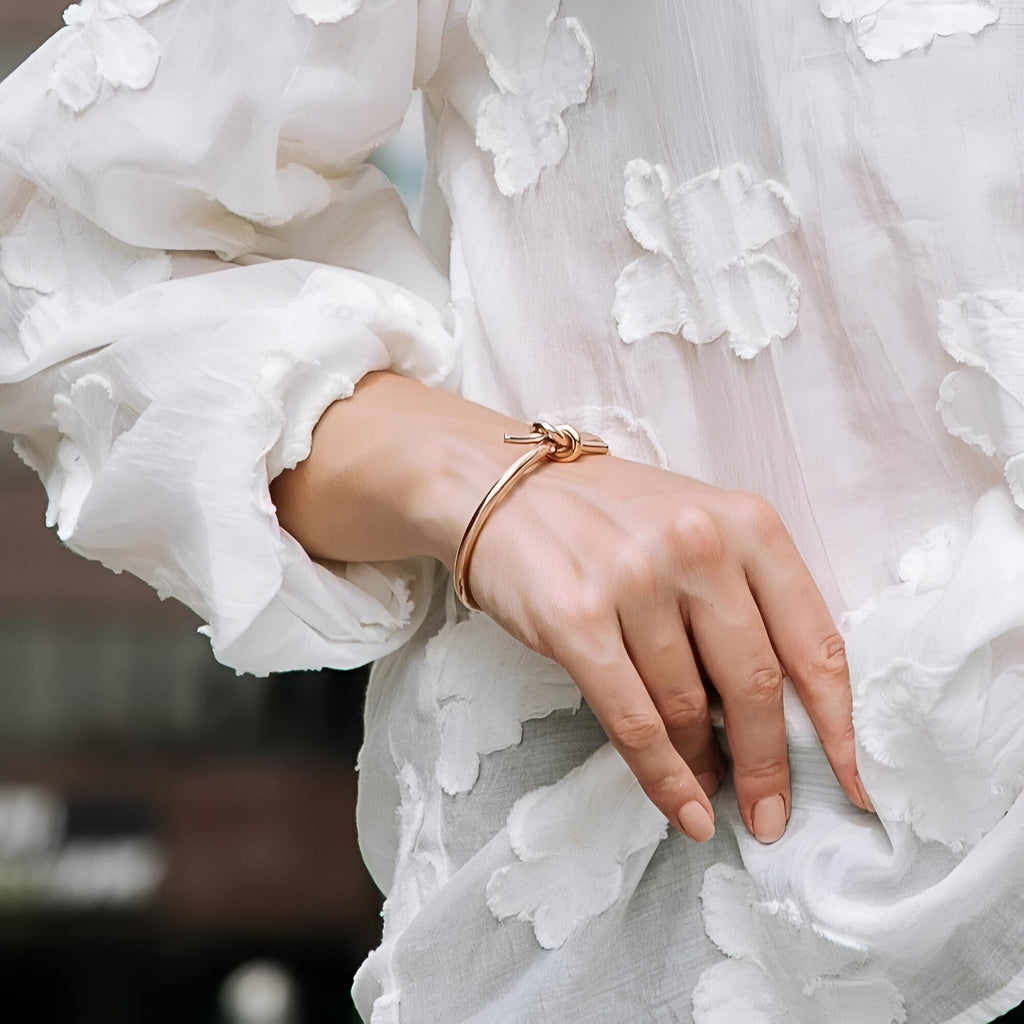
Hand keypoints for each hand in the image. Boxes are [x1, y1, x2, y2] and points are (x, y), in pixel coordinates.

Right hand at [464, 450, 865, 843]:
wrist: (502, 489)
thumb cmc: (607, 516)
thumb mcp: (696, 528)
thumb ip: (743, 598)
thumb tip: (772, 714)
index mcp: (746, 521)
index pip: (813, 640)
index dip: (837, 723)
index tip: (851, 779)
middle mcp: (697, 545)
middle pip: (755, 684)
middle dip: (770, 764)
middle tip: (772, 814)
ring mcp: (634, 581)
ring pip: (689, 707)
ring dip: (704, 765)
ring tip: (708, 790)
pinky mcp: (576, 619)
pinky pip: (634, 720)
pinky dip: (663, 777)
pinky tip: (682, 808)